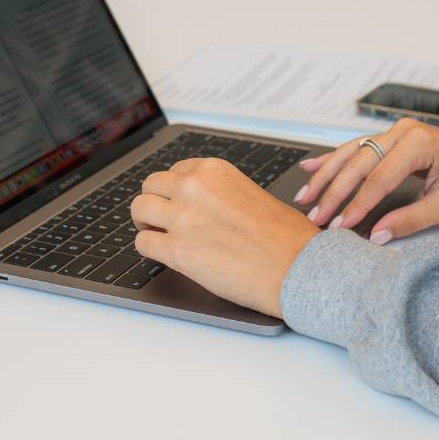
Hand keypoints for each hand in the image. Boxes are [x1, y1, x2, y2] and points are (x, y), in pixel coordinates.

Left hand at [130, 158, 319, 317]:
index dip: (174, 190)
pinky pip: (142, 243)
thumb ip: (220, 192)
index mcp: (214, 170)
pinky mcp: (178, 252)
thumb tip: (200, 204)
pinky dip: (148, 249)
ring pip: (139, 209)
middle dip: (155, 203)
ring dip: (145, 222)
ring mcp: (183, 219)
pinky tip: (164, 255)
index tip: (179, 204)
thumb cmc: (287, 237)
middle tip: (162, 219)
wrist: (299, 269)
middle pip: (151, 185)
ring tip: (158, 234)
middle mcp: (194, 188)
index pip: (175, 171)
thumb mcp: (252, 193)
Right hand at [295, 119, 438, 242]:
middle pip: (358, 163)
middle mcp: (403, 131)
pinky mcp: (393, 138)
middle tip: (314, 216)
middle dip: (334, 192)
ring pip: (351, 154)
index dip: (356, 204)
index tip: (339, 226)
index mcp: (418, 143)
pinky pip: (357, 149)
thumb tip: (376, 236)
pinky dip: (333, 160)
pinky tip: (310, 167)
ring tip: (305, 197)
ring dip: (327, 176)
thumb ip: (411, 220)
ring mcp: (396, 132)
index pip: (378, 178)